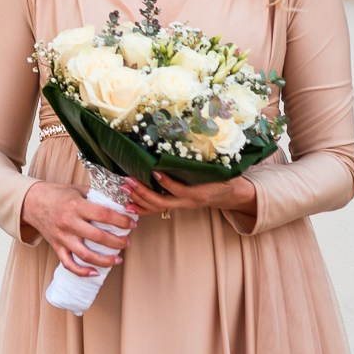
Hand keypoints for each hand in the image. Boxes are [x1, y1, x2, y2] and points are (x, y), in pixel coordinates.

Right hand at [22, 181, 137, 277]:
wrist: (31, 202)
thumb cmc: (56, 194)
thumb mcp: (76, 189)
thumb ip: (95, 194)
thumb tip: (117, 199)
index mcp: (75, 205)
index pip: (103, 214)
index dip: (121, 220)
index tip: (132, 223)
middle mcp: (68, 222)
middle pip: (98, 237)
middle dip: (117, 242)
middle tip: (127, 242)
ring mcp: (62, 236)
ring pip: (85, 254)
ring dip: (105, 260)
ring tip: (118, 260)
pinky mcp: (56, 246)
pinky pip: (69, 263)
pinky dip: (81, 271)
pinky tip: (94, 272)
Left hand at [120, 172, 255, 217]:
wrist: (228, 195)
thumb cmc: (224, 179)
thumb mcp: (222, 171)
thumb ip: (212, 162)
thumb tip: (206, 143)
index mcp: (199, 192)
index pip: (180, 189)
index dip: (167, 183)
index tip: (154, 172)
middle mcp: (188, 201)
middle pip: (163, 202)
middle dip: (144, 192)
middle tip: (129, 180)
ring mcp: (181, 205)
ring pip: (157, 207)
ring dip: (139, 199)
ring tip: (125, 188)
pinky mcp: (176, 205)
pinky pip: (157, 210)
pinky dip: (142, 208)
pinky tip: (129, 205)